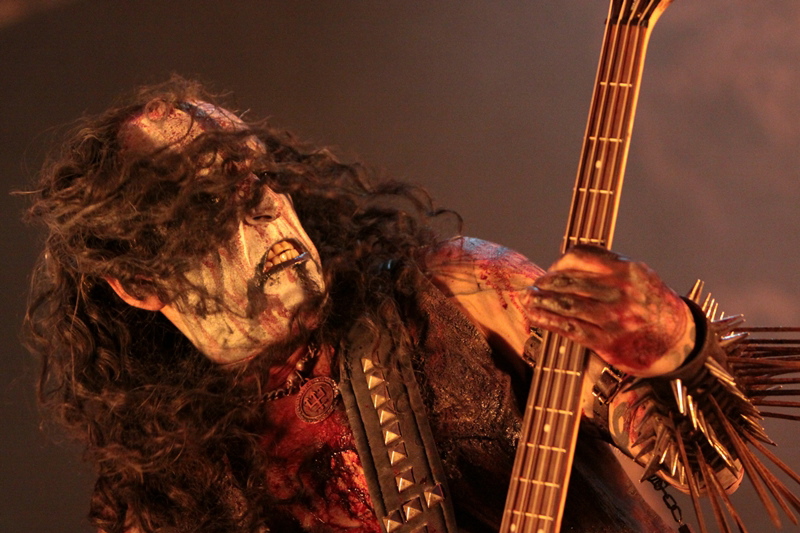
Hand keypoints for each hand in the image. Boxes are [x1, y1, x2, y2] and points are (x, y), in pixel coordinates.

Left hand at [527, 245, 694, 376]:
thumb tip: (569, 258)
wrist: (680, 340)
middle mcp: (621, 292)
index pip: (582, 257)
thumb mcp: (640, 275)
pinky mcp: (607, 341)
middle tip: (535, 285)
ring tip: (529, 299)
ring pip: (567, 304)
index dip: (560, 262)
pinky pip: (570, 328)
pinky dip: (548, 321)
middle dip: (547, 282)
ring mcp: (613, 318)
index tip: (551, 269)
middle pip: (570, 281)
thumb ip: (609, 265)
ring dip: (542, 301)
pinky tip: (537, 317)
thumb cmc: (654, 304)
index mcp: (628, 271)